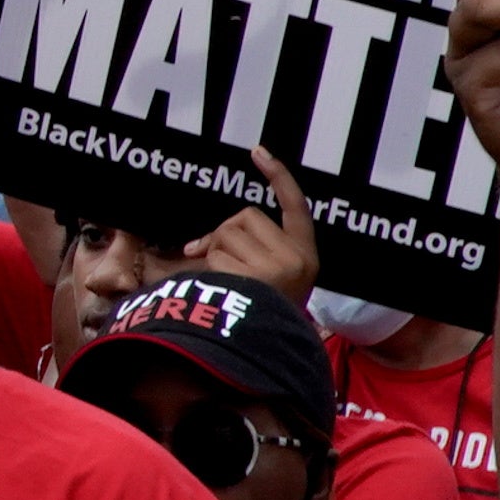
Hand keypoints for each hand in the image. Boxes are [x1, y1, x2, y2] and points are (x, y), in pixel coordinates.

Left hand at [189, 147, 318, 304]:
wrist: (265, 348)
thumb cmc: (262, 309)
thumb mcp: (272, 277)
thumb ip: (249, 248)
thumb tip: (193, 244)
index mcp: (306, 254)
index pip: (296, 206)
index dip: (279, 177)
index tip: (258, 151)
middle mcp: (296, 257)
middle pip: (243, 216)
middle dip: (224, 233)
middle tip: (230, 262)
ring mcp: (277, 266)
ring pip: (225, 233)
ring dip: (215, 250)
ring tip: (231, 280)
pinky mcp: (255, 276)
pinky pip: (215, 255)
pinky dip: (209, 267)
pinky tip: (224, 288)